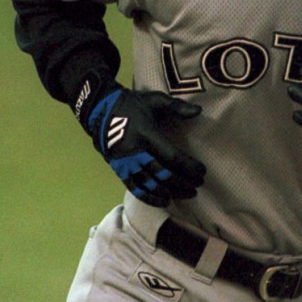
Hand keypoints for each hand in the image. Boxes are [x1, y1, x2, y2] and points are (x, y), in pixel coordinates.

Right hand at [84, 85, 205, 205]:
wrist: (98, 111)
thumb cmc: (131, 105)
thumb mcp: (154, 99)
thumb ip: (176, 106)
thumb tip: (199, 111)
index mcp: (146, 134)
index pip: (172, 157)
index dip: (189, 167)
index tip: (202, 171)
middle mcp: (135, 152)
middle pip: (163, 174)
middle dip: (184, 182)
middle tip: (198, 185)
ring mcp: (126, 163)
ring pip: (151, 184)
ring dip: (171, 192)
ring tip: (188, 194)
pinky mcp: (119, 170)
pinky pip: (135, 189)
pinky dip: (151, 198)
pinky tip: (165, 201)